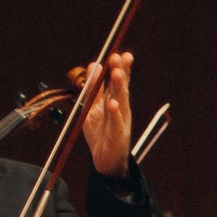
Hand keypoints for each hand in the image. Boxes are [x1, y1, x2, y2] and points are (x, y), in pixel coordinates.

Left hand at [82, 52, 134, 178]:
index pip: (119, 82)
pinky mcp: (117, 136)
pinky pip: (116, 123)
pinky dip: (114, 114)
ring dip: (119, 87)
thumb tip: (94, 64)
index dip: (121, 68)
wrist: (106, 162)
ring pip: (120, 102)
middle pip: (120, 88)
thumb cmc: (101, 133)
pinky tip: (113, 104)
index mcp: (115, 103)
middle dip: (120, 72)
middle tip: (119, 57)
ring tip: (117, 73)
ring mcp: (120, 123)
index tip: (122, 53)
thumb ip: (94, 88)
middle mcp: (120, 110)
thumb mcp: (94, 108)